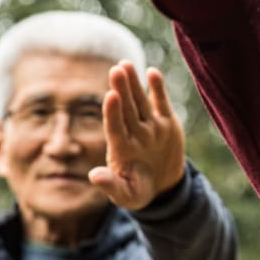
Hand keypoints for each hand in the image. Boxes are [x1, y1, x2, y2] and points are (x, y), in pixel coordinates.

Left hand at [89, 63, 186, 209]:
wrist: (162, 185)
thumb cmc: (139, 191)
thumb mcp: (127, 195)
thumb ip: (111, 186)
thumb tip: (94, 176)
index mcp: (122, 150)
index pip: (115, 127)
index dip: (112, 112)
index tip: (110, 95)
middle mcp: (135, 134)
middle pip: (127, 109)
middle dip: (122, 89)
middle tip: (116, 69)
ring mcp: (150, 127)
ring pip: (140, 102)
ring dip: (134, 83)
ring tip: (126, 64)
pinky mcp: (165, 123)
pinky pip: (160, 103)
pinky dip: (157, 88)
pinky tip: (152, 72)